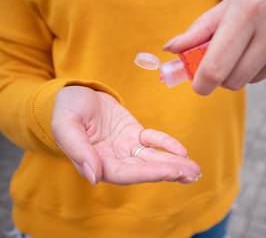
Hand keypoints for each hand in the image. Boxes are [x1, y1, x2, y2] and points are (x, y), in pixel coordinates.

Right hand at [51, 86, 200, 185]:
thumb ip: (79, 150)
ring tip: (195, 169)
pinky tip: (182, 151)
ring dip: (174, 163)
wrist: (75, 93)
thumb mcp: (66, 126)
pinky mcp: (134, 134)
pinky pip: (152, 140)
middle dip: (168, 171)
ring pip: (152, 158)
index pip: (125, 173)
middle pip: (143, 169)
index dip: (147, 173)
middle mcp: (113, 159)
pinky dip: (166, 144)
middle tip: (192, 174)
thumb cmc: (66, 109)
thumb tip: (94, 176)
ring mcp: (125, 147)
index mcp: (95, 163)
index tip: (170, 172)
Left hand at [163, 0, 265, 94]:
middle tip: (223, 59)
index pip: (216, 68)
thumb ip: (201, 29)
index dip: (202, 83)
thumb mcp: (232, 1)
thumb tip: (171, 49)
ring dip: (245, 68)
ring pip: (253, 79)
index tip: (198, 83)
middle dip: (222, 76)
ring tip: (253, 41)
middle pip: (233, 81)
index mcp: (248, 11)